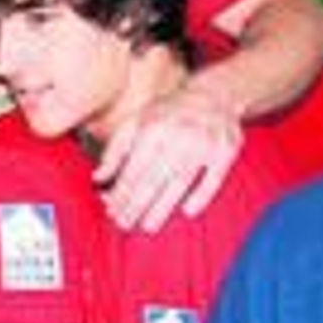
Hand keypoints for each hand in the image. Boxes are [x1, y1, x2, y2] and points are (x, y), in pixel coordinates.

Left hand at [94, 82, 242, 231]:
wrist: (214, 96)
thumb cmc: (168, 114)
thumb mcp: (136, 123)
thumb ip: (115, 151)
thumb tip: (97, 179)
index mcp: (153, 129)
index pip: (133, 168)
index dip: (121, 192)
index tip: (111, 210)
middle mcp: (177, 137)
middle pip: (154, 179)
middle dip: (136, 205)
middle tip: (124, 224)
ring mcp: (204, 144)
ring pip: (180, 182)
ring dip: (162, 208)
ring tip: (148, 226)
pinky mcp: (225, 151)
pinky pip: (213, 179)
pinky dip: (201, 196)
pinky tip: (188, 212)